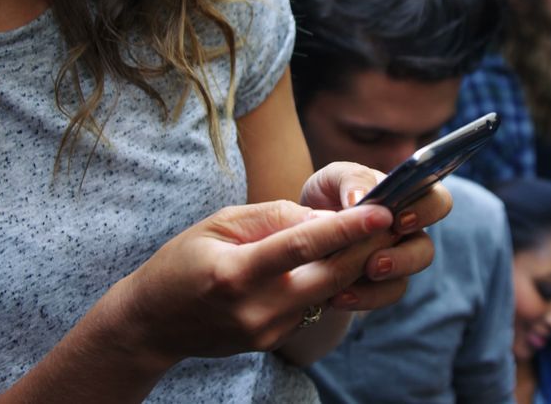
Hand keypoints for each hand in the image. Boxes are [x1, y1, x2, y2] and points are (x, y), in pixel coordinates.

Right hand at [114, 197, 397, 367]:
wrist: (154, 323)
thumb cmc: (182, 262)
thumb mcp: (218, 225)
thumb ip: (272, 218)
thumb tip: (322, 216)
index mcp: (236, 274)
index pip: (302, 247)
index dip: (346, 228)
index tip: (381, 211)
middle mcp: (256, 309)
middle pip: (330, 278)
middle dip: (367, 248)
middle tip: (395, 221)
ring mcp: (268, 330)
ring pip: (328, 293)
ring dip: (355, 264)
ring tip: (376, 235)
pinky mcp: (275, 340)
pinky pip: (312, 305)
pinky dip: (328, 280)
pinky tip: (338, 259)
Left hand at [300, 162, 451, 307]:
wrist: (302, 233)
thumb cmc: (325, 197)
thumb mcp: (332, 178)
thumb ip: (351, 179)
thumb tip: (359, 198)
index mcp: (403, 198)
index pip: (435, 199)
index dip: (426, 210)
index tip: (398, 219)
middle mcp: (406, 232)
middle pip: (427, 247)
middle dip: (407, 256)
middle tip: (378, 259)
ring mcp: (397, 261)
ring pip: (406, 279)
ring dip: (390, 275)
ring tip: (365, 272)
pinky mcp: (381, 286)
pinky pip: (385, 295)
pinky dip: (365, 296)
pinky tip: (340, 296)